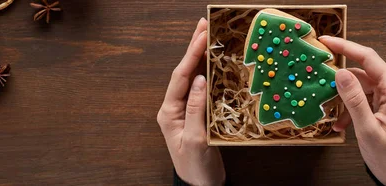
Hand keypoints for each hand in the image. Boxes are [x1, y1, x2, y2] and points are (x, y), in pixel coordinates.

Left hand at [156, 18, 224, 185]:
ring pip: (193, 77)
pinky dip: (209, 72)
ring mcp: (186, 110)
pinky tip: (216, 62)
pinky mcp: (198, 115)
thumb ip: (196, 109)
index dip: (191, 54)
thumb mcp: (195, 139)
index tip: (202, 35)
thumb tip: (200, 80)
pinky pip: (203, 88)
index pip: (180, 77)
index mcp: (169, 112)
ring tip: (209, 36)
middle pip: (185, 72)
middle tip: (204, 25)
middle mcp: (175, 108)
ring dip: (201, 56)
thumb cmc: (195, 167)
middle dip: (193, 47)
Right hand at [320, 36, 385, 184]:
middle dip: (343, 85)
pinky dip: (355, 108)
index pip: (369, 59)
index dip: (346, 47)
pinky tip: (344, 124)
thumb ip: (353, 99)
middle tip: (322, 90)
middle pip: (364, 75)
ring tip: (336, 119)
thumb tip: (340, 73)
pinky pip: (368, 98)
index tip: (326, 42)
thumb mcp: (366, 129)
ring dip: (348, 102)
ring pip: (364, 88)